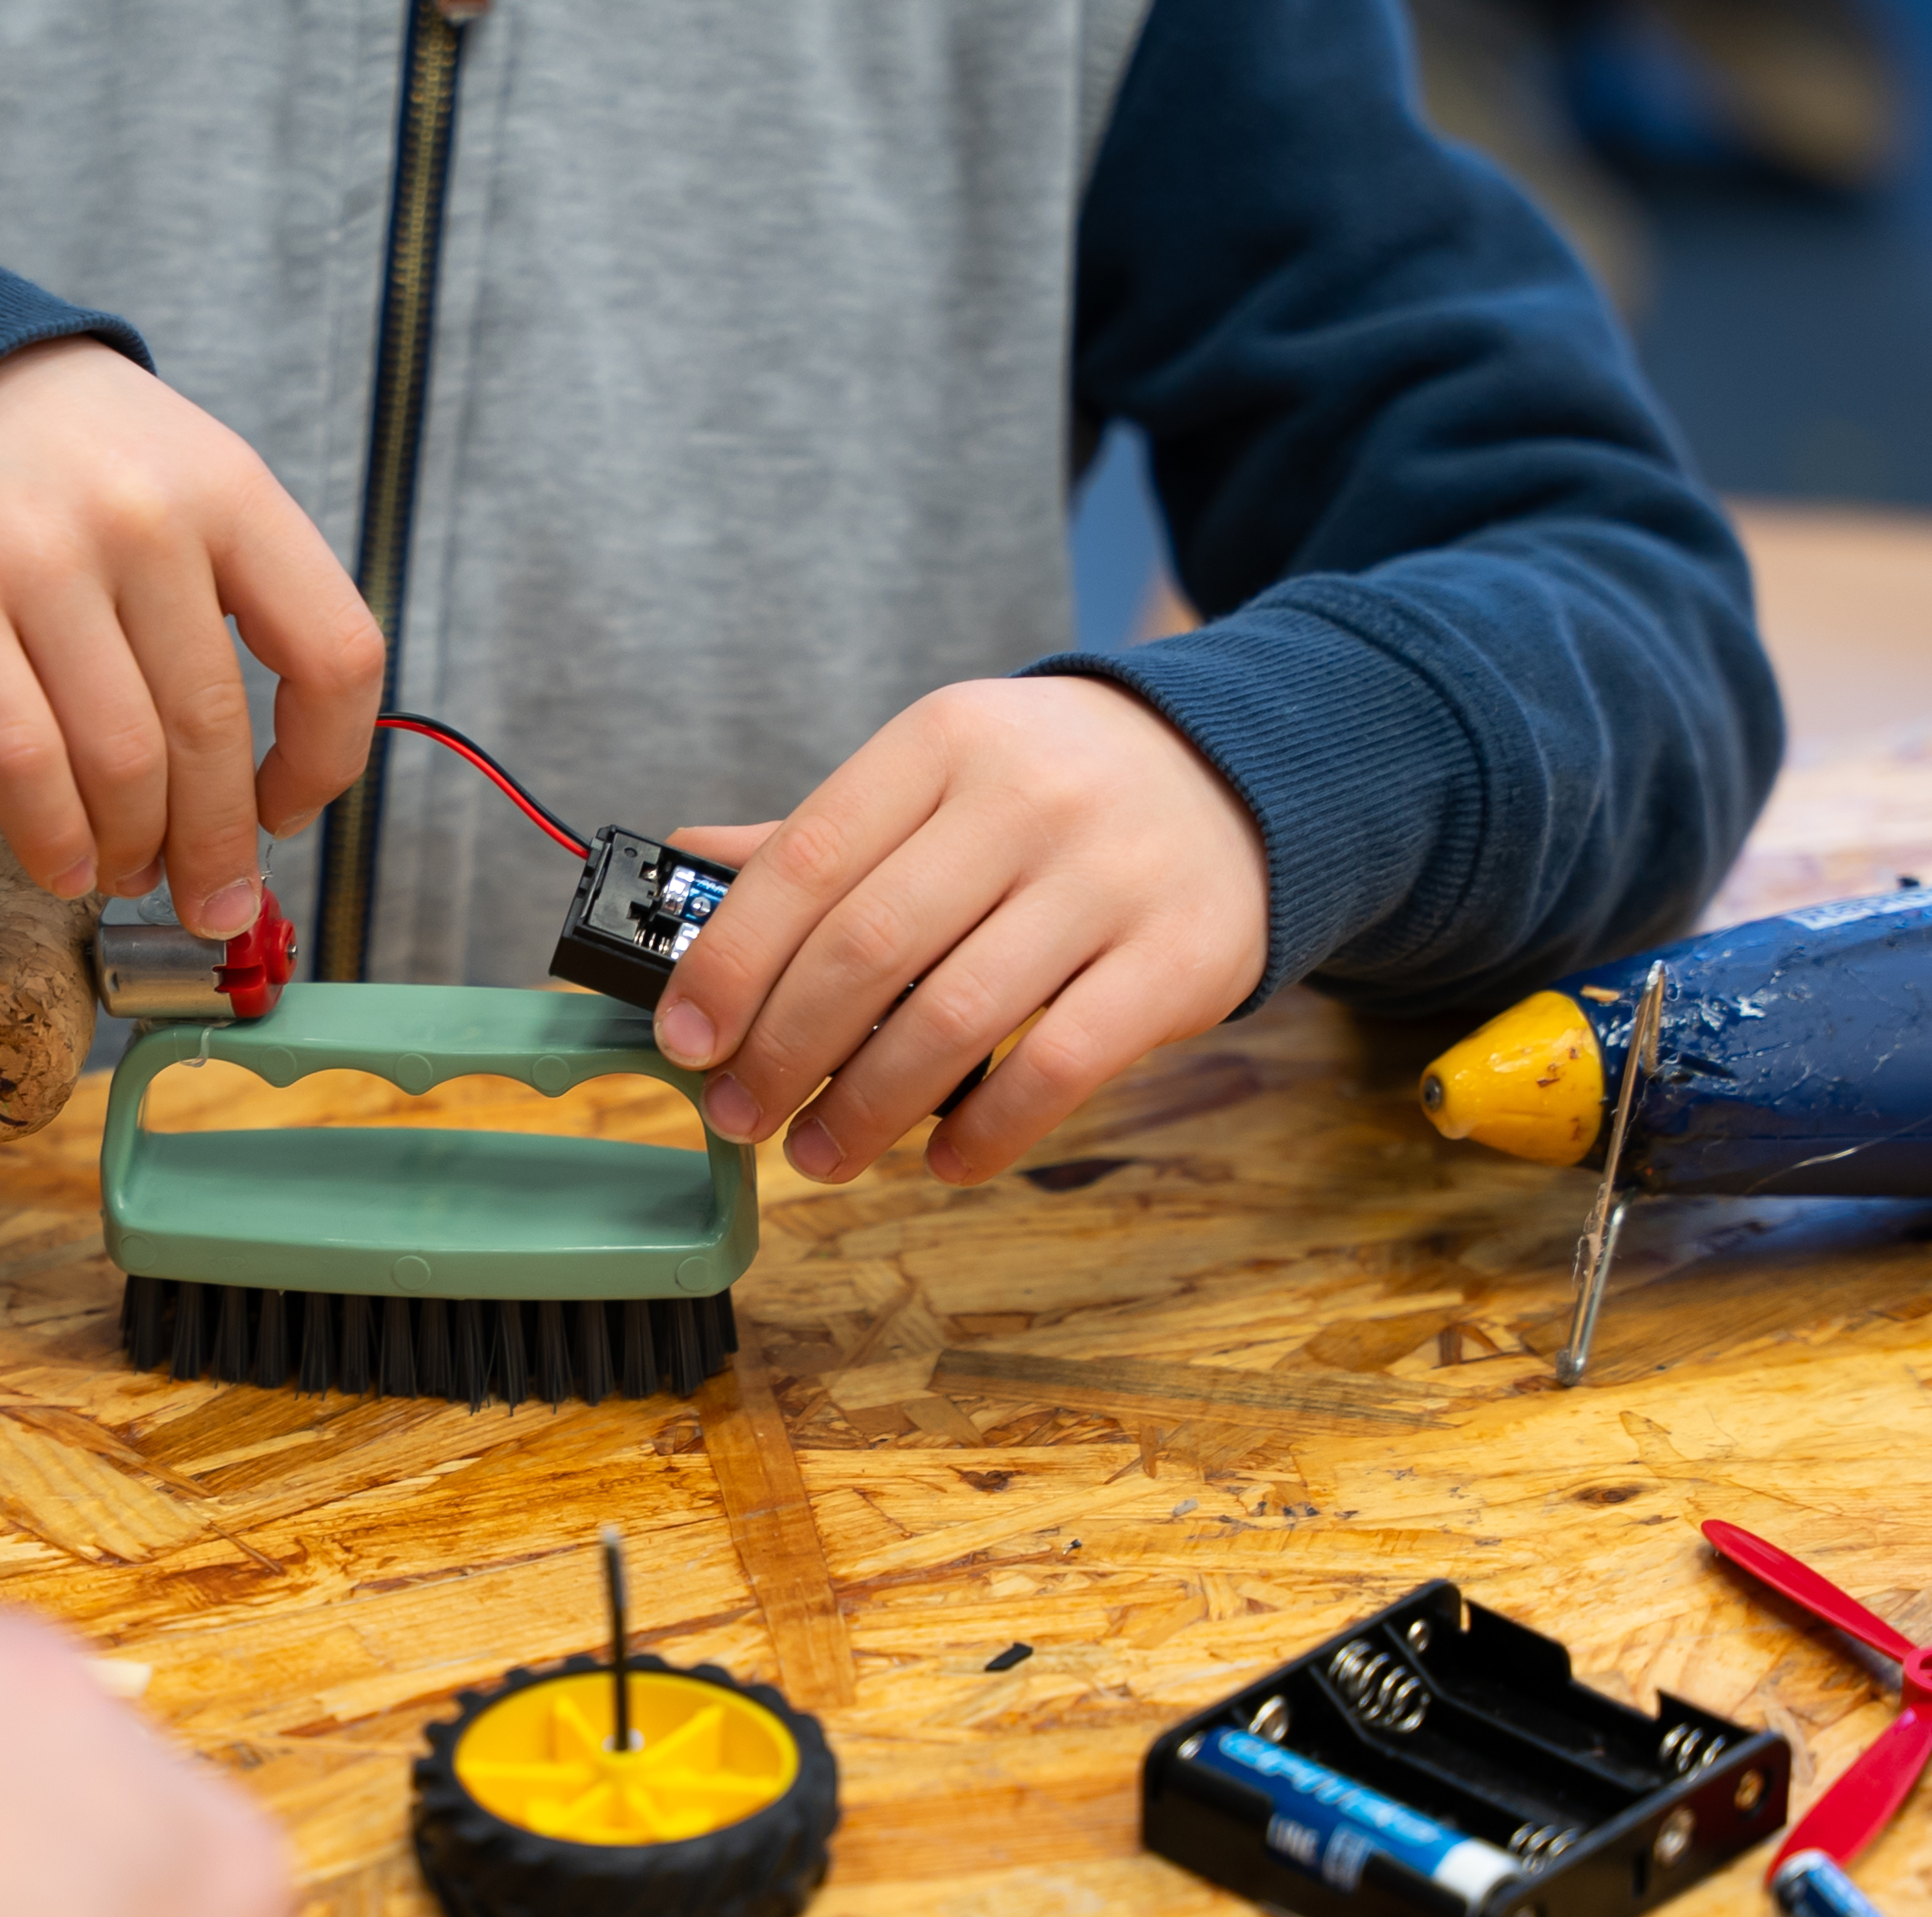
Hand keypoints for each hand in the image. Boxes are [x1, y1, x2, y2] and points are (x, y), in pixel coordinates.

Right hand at [0, 337, 386, 937]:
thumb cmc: (75, 470)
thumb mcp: (190, 487)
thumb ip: (242, 610)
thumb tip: (266, 803)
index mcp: (231, 489)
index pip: (332, 654)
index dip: (323, 763)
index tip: (287, 811)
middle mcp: (143, 517)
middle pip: (212, 732)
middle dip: (217, 848)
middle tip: (208, 900)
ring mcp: (38, 558)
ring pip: (120, 763)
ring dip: (134, 850)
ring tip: (130, 871)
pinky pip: (22, 763)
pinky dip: (54, 840)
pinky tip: (67, 864)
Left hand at [652, 677, 1269, 1185]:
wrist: (1244, 773)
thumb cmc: (1056, 790)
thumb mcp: (942, 772)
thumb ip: (826, 832)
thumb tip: (687, 867)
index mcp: (943, 742)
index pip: (806, 860)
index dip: (731, 964)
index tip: (687, 1039)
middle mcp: (1025, 799)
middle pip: (867, 949)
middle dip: (782, 1051)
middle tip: (740, 1114)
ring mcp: (1108, 879)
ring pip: (952, 1019)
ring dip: (865, 1109)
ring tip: (817, 1153)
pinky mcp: (1177, 959)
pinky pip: (1057, 1067)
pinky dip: (986, 1130)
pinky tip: (942, 1158)